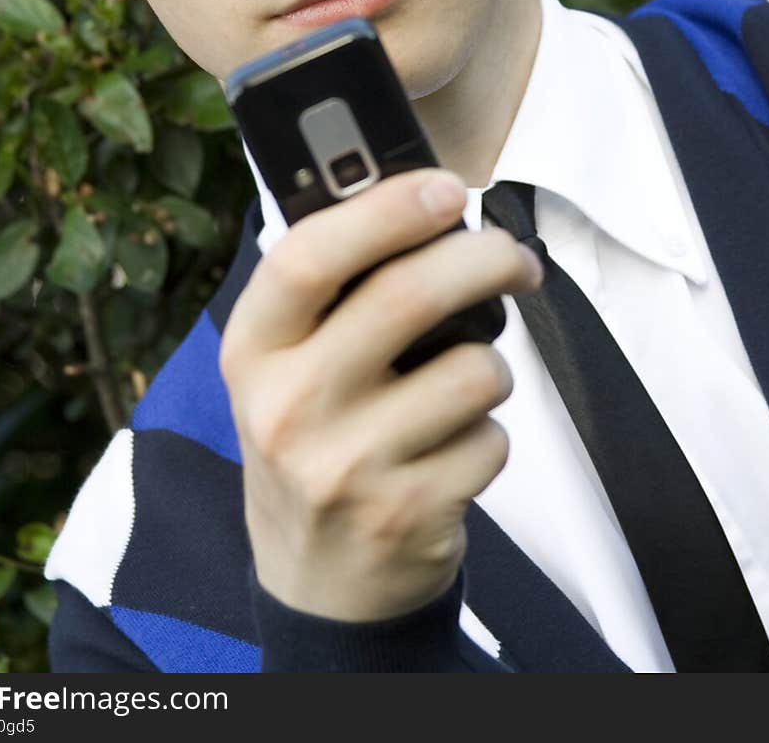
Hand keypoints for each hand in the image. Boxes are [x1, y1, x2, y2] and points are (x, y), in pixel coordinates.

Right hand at [219, 168, 541, 621]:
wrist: (316, 580)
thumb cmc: (312, 439)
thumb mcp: (284, 364)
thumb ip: (330, 290)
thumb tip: (418, 200)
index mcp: (253, 349)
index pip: (307, 256)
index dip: (384, 211)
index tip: (444, 188)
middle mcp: (288, 406)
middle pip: (408, 296)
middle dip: (485, 259)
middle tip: (514, 259)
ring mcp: (346, 465)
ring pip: (473, 369)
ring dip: (492, 365)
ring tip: (465, 383)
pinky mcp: (406, 512)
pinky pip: (492, 438)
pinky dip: (491, 433)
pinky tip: (452, 448)